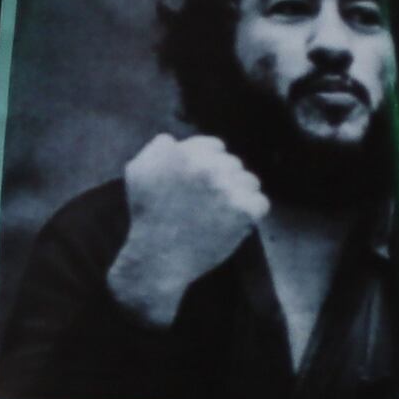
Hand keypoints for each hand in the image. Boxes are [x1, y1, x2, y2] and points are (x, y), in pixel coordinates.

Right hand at [105, 130, 267, 325]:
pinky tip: (231, 223)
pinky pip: (260, 203)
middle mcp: (206, 166)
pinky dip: (250, 214)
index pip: (215, 146)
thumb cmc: (147, 217)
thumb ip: (158, 148)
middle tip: (208, 202)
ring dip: (239, 195)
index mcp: (181, 153)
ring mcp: (227, 188)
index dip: (208, 165)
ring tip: (220, 214)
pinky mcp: (244, 210)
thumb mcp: (137, 172)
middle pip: (233, 163)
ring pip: (250, 181)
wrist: (158, 258)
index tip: (201, 184)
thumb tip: (177, 140)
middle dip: (224, 180)